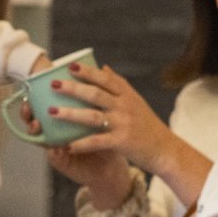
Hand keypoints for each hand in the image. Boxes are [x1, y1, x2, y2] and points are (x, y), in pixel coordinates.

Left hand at [48, 62, 175, 174]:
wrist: (165, 150)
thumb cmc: (147, 126)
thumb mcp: (136, 101)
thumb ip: (119, 85)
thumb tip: (103, 67)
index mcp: (127, 95)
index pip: (105, 79)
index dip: (87, 71)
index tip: (69, 66)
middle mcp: (125, 106)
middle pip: (95, 93)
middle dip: (73, 88)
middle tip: (53, 84)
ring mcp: (123, 123)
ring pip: (92, 116)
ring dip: (70, 113)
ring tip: (51, 112)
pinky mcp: (122, 142)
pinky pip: (97, 141)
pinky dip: (81, 144)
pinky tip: (67, 146)